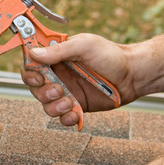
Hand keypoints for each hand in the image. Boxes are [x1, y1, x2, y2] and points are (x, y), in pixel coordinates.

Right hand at [21, 33, 138, 126]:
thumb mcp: (84, 46)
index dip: (29, 73)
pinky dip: (66, 119)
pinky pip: (62, 118)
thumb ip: (58, 51)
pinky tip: (76, 114)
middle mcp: (58, 75)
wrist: (134, 75)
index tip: (39, 77)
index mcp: (56, 58)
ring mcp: (66, 92)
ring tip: (70, 102)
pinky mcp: (76, 106)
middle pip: (35, 88)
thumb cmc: (111, 55)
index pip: (31, 65)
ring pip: (46, 105)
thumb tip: (33, 53)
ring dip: (54, 107)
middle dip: (43, 93)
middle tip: (58, 90)